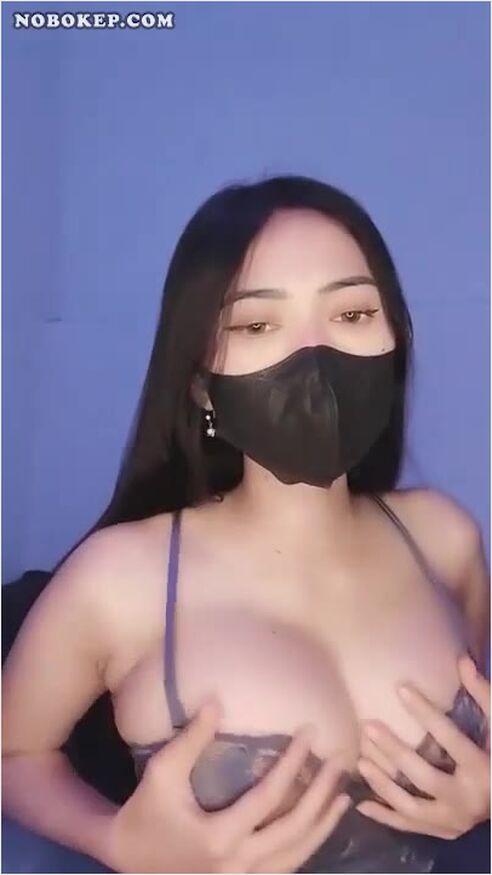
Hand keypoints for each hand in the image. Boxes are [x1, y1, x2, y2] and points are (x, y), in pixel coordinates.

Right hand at [106, 699, 352, 872]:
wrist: (128, 861)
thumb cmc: (144, 813)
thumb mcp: (161, 773)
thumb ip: (190, 739)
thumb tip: (217, 701)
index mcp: (219, 838)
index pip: (269, 799)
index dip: (293, 764)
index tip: (311, 732)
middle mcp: (239, 865)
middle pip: (294, 831)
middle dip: (322, 795)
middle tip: (341, 761)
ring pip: (297, 857)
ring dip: (323, 825)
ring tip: (344, 796)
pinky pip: (286, 867)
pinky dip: (308, 845)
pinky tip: (320, 826)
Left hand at [354, 655, 489, 838]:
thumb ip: (483, 696)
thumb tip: (462, 660)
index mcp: (483, 770)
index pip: (451, 739)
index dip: (426, 713)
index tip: (401, 689)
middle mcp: (467, 799)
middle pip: (424, 776)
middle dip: (394, 752)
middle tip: (368, 727)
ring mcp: (452, 821)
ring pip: (411, 806)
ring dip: (383, 784)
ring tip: (361, 760)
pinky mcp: (442, 832)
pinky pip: (407, 826)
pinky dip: (383, 817)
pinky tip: (359, 802)